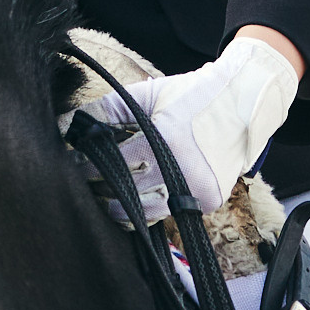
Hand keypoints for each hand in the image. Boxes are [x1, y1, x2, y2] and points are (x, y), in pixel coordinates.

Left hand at [75, 34, 300, 223]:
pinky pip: (168, 214)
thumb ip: (105, 109)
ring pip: (145, 213)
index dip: (89, 166)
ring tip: (106, 196)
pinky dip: (149, 209)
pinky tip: (134, 201)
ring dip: (122, 208)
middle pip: (126, 193)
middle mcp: (182, 170)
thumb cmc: (190, 95)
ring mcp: (197, 190)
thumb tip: (65, 124)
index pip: (113, 163)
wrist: (244, 103)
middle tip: (86, 184)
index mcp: (164, 139)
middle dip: (101, 190)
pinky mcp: (208, 201)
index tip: (75, 164)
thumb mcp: (147, 95)